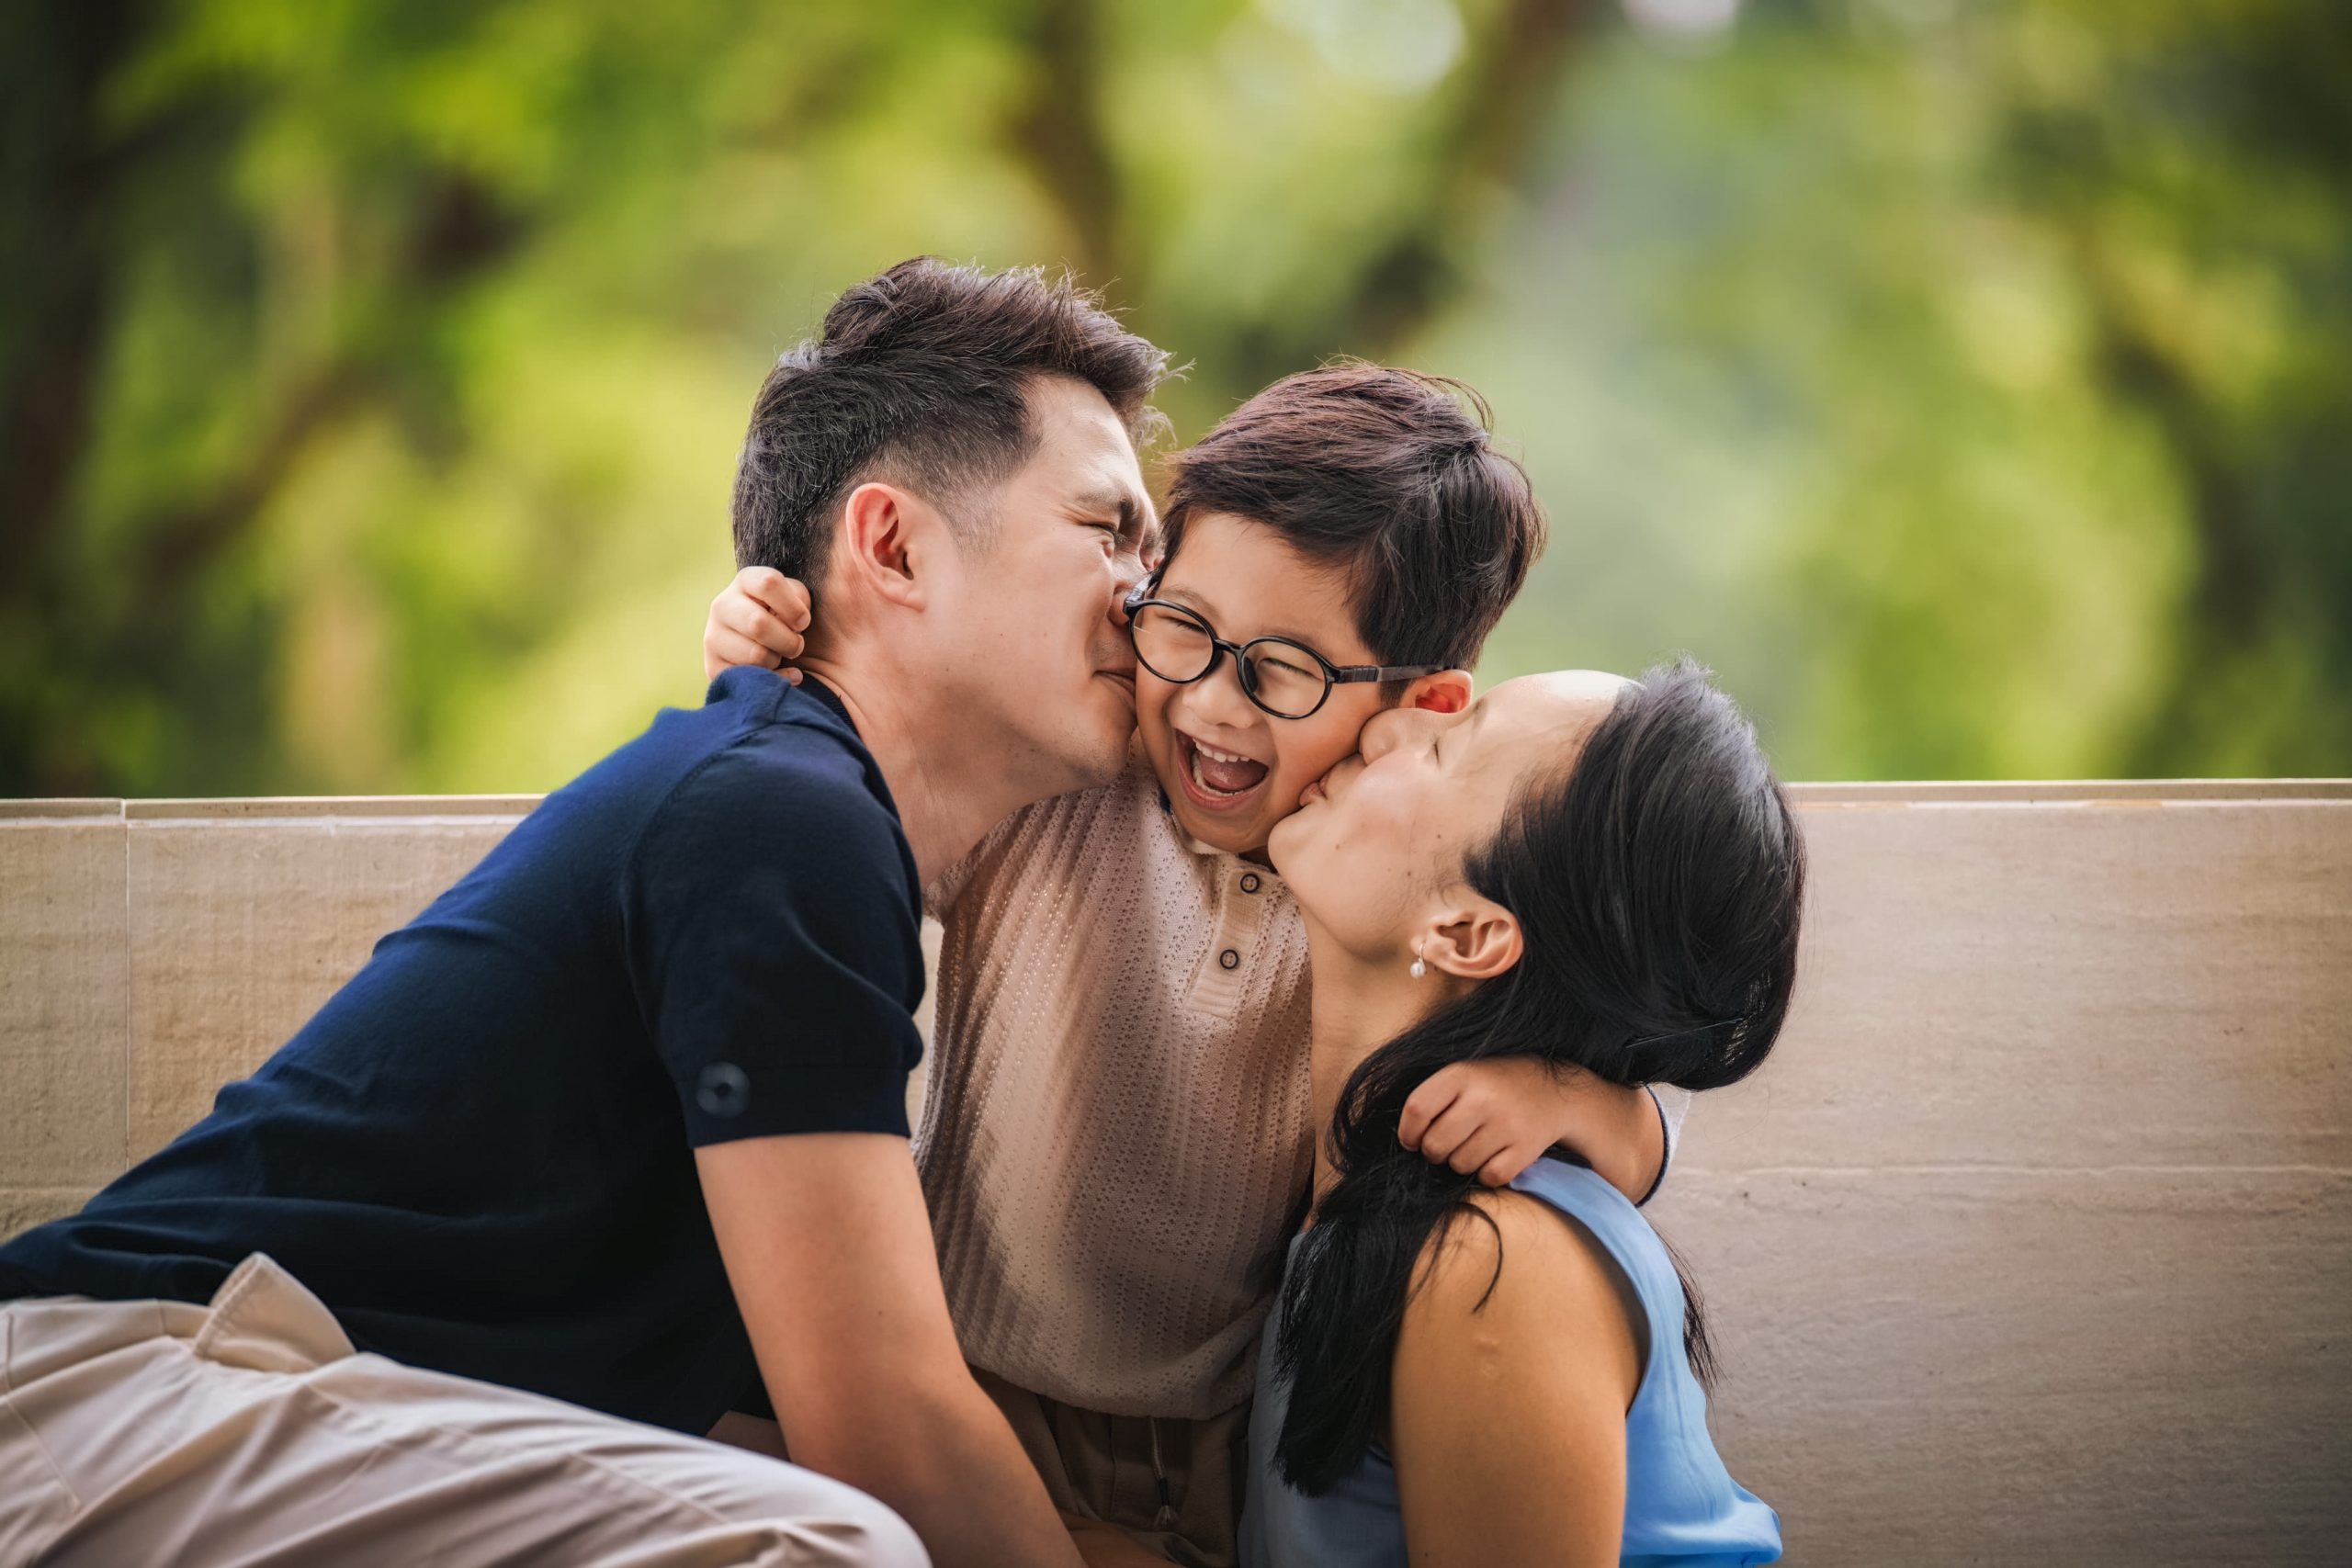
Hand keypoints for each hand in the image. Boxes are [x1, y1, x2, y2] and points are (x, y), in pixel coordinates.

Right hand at [703, 566, 811, 681]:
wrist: (776, 651)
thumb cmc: (791, 619)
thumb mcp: (799, 598)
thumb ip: (804, 596)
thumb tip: (805, 610)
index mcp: (746, 581)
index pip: (768, 584)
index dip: (794, 607)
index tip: (803, 622)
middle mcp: (722, 605)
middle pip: (758, 624)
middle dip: (788, 641)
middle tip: (796, 645)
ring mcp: (713, 636)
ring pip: (755, 655)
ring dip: (777, 660)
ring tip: (779, 656)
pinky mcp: (713, 667)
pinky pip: (748, 679)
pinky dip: (773, 680)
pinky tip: (780, 674)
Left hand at [1400, 1059, 1662, 1199]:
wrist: (1556, 1091)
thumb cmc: (1496, 1085)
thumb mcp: (1465, 1074)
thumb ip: (1435, 1099)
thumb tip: (1407, 1140)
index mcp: (1462, 1074)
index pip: (1417, 1110)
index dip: (1408, 1133)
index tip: (1412, 1140)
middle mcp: (1484, 1098)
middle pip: (1435, 1145)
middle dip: (1435, 1151)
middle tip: (1448, 1143)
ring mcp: (1507, 1124)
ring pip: (1460, 1165)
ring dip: (1462, 1161)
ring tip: (1476, 1143)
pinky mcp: (1526, 1148)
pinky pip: (1489, 1177)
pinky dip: (1488, 1173)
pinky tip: (1495, 1154)